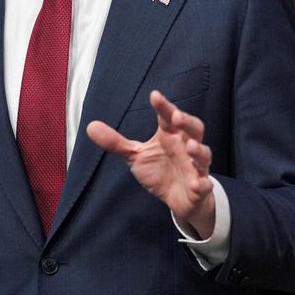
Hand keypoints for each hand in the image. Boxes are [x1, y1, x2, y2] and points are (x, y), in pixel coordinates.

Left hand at [86, 90, 215, 238]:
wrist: (178, 199)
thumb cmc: (159, 170)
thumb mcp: (135, 156)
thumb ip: (116, 142)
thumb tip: (90, 126)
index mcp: (171, 135)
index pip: (168, 116)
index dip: (164, 106)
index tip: (154, 96)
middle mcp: (186, 147)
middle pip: (194, 128)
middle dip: (187, 121)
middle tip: (176, 117)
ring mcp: (195, 167)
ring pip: (204, 155)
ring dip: (199, 150)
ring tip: (191, 148)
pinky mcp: (200, 187)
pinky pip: (205, 184)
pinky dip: (203, 183)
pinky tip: (198, 183)